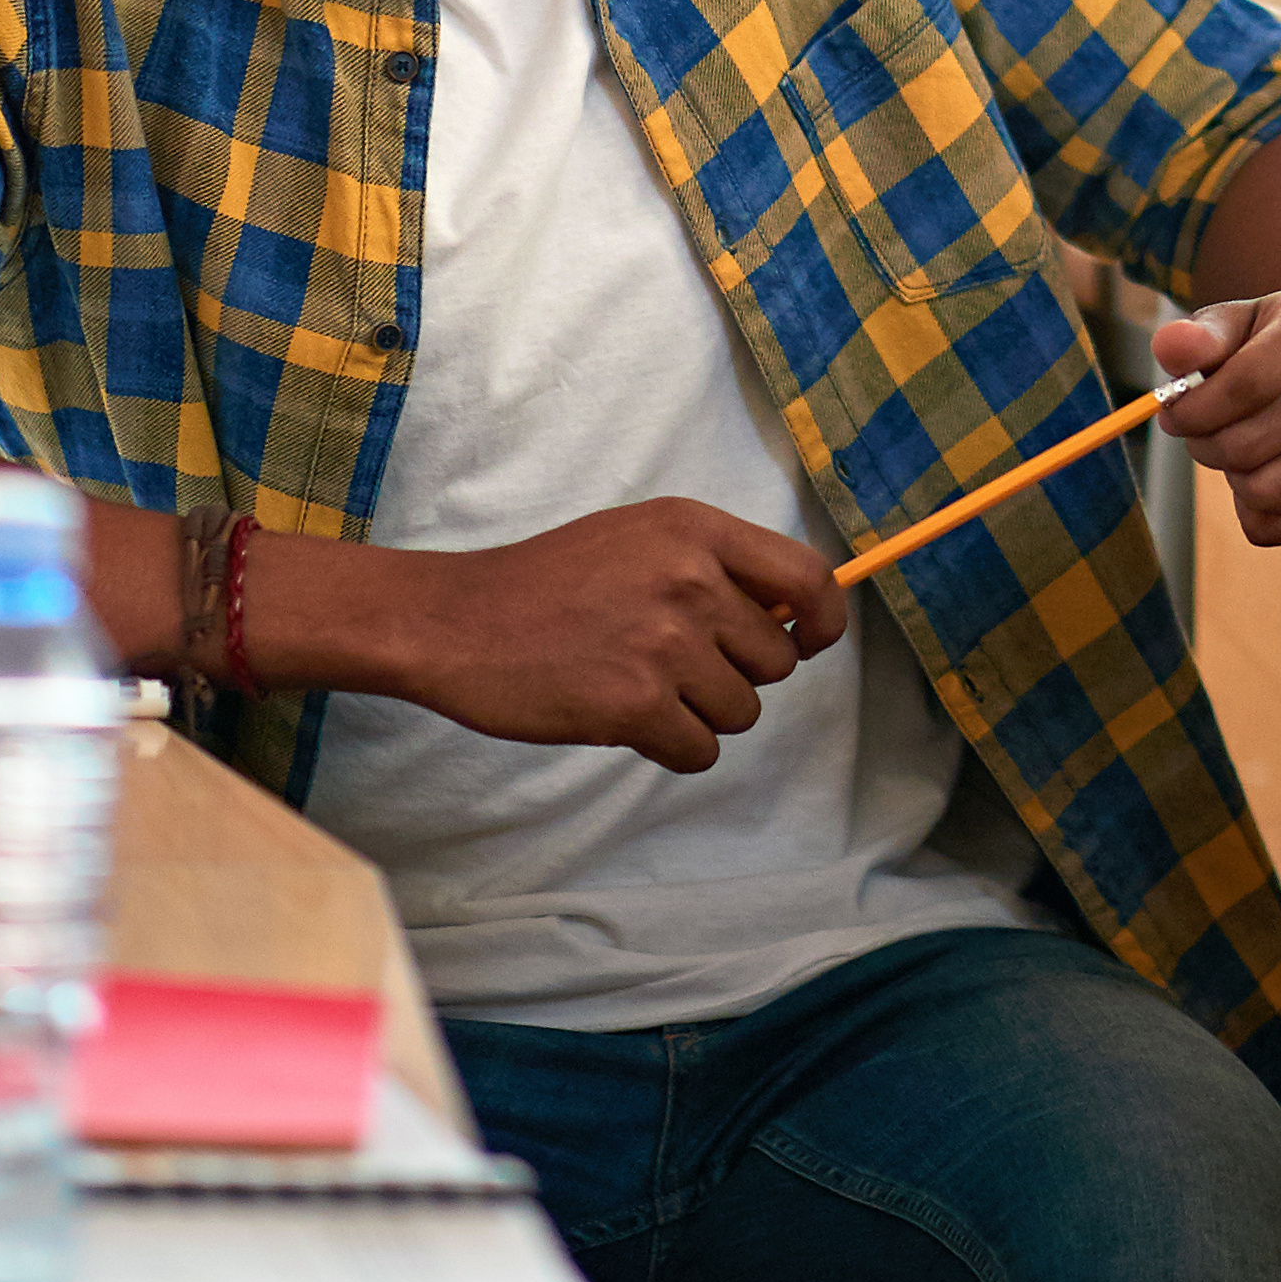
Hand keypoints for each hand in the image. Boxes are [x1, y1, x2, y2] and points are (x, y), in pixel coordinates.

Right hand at [338, 498, 846, 773]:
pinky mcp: (635, 704)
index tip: (810, 642)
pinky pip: (700, 751)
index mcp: (695, 530)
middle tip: (671, 664)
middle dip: (736, 674)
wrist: (457, 621)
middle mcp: (689, 580)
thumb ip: (713, 565)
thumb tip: (790, 620)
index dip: (822, 620)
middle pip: (775, 660)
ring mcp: (663, 643)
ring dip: (700, 713)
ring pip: (741, 711)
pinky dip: (672, 747)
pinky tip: (625, 718)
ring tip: (638, 684)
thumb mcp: (637, 538)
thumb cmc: (548, 583)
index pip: (807, 578)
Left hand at [1156, 289, 1280, 542]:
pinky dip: (1257, 511)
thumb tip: (1169, 347)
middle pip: (1248, 446)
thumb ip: (1202, 335)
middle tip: (1205, 433)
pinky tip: (1267, 475)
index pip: (1241, 387)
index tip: (1176, 413)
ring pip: (1264, 494)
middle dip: (1206, 446)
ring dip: (1234, 479)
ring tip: (1240, 452)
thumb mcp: (1248, 320)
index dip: (1192, 411)